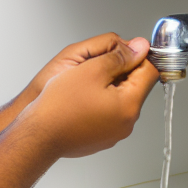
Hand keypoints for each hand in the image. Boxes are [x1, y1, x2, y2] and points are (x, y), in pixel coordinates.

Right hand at [19, 35, 157, 157]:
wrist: (38, 136)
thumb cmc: (59, 106)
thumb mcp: (92, 70)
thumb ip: (120, 57)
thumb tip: (140, 48)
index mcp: (129, 106)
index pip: (150, 72)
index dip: (137, 56)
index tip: (122, 51)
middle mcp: (126, 123)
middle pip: (135, 87)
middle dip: (120, 73)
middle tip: (95, 68)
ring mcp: (114, 134)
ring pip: (119, 101)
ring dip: (107, 88)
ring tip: (84, 85)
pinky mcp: (101, 139)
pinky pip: (107, 115)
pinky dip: (98, 104)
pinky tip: (79, 101)